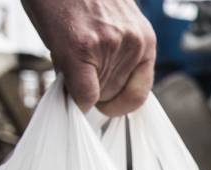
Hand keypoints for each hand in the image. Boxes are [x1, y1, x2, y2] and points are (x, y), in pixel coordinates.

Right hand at [21, 0, 156, 114]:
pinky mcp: (83, 47)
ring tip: (69, 55)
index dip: (118, 103)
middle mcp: (133, 44)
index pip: (139, 94)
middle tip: (77, 66)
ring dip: (79, 85)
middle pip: (114, 97)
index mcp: (145, 40)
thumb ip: (117, 56)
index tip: (104, 103)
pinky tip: (65, 84)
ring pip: (97, 96)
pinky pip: (84, 95)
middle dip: (94, 90)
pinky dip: (74, 98)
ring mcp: (110, 46)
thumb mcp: (113, 24)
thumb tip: (103, 96)